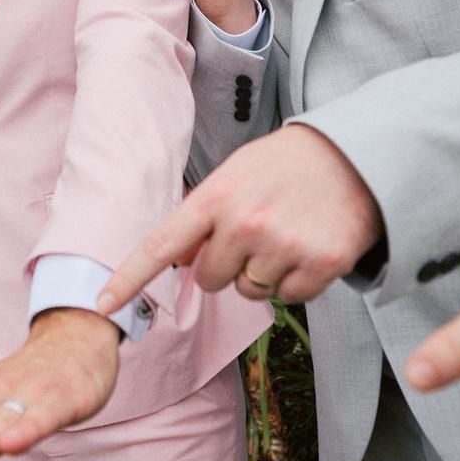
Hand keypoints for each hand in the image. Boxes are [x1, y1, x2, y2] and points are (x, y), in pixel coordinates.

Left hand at [98, 124, 380, 312]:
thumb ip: (206, 215)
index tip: (102, 305)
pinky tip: (309, 247)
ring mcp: (284, 246)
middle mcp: (246, 223)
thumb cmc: (287, 166)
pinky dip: (298, 281)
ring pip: (250, 292)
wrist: (357, 156)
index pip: (161, 246)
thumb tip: (184, 262)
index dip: (128, 279)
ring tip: (287, 234)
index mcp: (217, 196)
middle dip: (228, 265)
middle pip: (211, 280)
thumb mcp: (237, 174)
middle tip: (257, 232)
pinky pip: (290, 298)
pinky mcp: (321, 265)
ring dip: (264, 273)